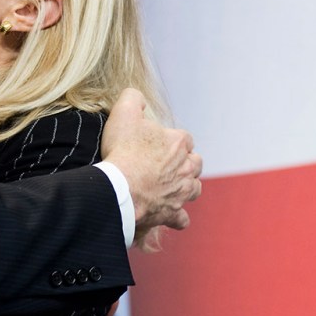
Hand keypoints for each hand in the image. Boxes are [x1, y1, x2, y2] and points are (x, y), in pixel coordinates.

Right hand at [101, 88, 201, 234]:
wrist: (121, 188)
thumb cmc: (123, 151)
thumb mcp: (123, 114)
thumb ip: (132, 99)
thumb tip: (136, 95)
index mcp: (178, 143)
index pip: (184, 138)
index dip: (171, 139)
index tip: (156, 142)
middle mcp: (186, 168)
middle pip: (195, 163)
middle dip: (186, 163)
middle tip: (166, 164)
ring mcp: (181, 192)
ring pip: (194, 189)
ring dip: (186, 187)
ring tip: (172, 187)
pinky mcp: (172, 213)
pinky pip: (181, 219)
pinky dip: (177, 217)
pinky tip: (168, 214)